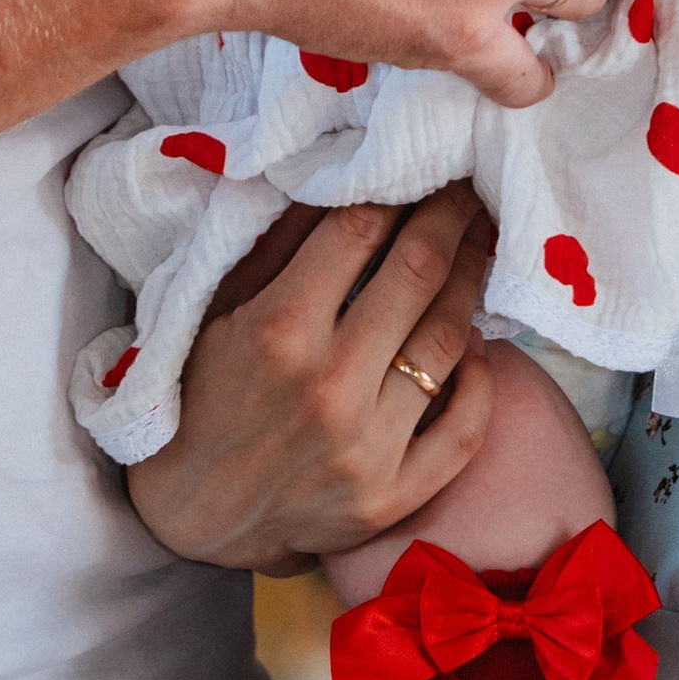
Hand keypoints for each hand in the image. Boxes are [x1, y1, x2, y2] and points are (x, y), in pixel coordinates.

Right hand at [128, 185, 499, 571]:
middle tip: (468, 190)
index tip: (424, 166)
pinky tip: (478, 346)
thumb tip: (339, 179)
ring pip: (451, 341)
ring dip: (473, 283)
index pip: (361, 230)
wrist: (195, 513)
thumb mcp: (220, 308)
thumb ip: (280, 244)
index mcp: (279, 329)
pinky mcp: (392, 498)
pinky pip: (466, 430)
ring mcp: (367, 449)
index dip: (400, 188)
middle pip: (420, 273)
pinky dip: (483, 379)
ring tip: (478, 250)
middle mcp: (330, 387)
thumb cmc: (205, 394)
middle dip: (452, 217)